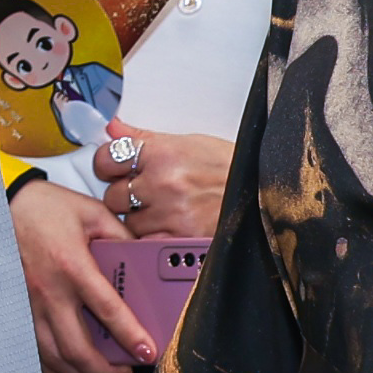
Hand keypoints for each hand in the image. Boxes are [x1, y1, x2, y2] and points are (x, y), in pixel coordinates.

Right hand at [10, 177, 160, 372]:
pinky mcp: (17, 310)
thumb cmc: (47, 208)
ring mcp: (30, 305)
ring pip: (55, 356)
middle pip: (77, 348)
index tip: (147, 353)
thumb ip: (121, 237)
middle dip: (104, 372)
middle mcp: (50, 292)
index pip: (108, 310)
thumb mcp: (92, 212)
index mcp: (73, 266)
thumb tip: (144, 260)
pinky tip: (70, 372)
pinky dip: (54, 368)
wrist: (1, 207)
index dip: (130, 336)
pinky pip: (34, 350)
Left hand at [88, 129, 232, 238]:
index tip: (114, 169)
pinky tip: (167, 229)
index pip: (108, 158)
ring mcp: (171, 214)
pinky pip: (147, 243)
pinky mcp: (181, 239)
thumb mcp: (190, 142)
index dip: (107, 166)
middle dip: (122, 196)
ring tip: (161, 212)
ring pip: (128, 224)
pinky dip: (152, 239)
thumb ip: (146, 138)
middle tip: (142, 194)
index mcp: (163, 153)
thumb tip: (114, 129)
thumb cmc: (231, 166)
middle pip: (113, 195)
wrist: (265, 192)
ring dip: (138, 221)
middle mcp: (164, 183)